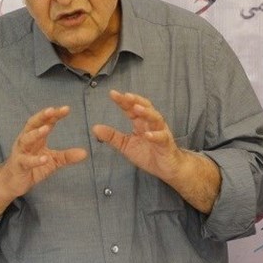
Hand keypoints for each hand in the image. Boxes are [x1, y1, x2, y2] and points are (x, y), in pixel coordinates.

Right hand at [0, 106, 87, 197]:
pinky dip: (35, 160)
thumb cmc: (31, 167)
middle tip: (53, 110)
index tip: (66, 108)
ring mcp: (21, 152)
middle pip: (33, 124)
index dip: (54, 115)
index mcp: (35, 137)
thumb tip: (85, 153)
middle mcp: (26, 141)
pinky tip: (45, 159)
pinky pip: (26, 161)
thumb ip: (67, 156)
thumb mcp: (52, 161)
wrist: (11, 182)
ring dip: (36, 133)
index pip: (45, 122)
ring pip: (26, 139)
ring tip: (46, 128)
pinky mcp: (18, 165)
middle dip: (42, 116)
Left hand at [92, 90, 220, 212]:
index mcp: (141, 123)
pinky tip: (147, 135)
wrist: (167, 169)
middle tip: (126, 96)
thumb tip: (95, 128)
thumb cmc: (148, 154)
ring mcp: (161, 133)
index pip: (132, 108)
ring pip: (156, 119)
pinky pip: (162, 138)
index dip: (123, 101)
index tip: (112, 94)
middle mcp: (152, 124)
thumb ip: (112, 136)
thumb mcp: (126, 145)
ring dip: (147, 113)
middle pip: (145, 108)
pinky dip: (155, 135)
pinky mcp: (167, 145)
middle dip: (136, 100)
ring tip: (137, 108)